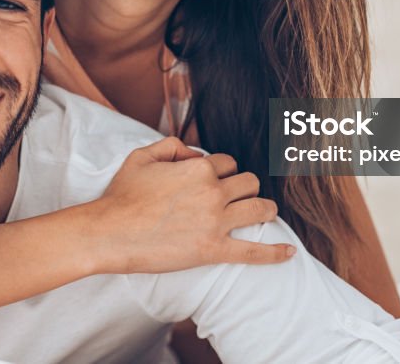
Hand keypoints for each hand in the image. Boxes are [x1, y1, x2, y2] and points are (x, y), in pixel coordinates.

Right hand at [89, 136, 294, 273]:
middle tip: (237, 197)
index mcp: (199, 168)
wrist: (109, 233)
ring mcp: (216, 222)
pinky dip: (274, 252)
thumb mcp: (142, 156)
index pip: (228, 163)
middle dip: (245, 187)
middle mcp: (213, 192)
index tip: (214, 180)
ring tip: (265, 212)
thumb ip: (172, 146)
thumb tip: (193, 153)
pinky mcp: (213, 250)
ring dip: (265, 209)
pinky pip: (253, 252)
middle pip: (249, 183)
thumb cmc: (122, 196)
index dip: (223, 170)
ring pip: (259, 209)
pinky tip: (290, 251)